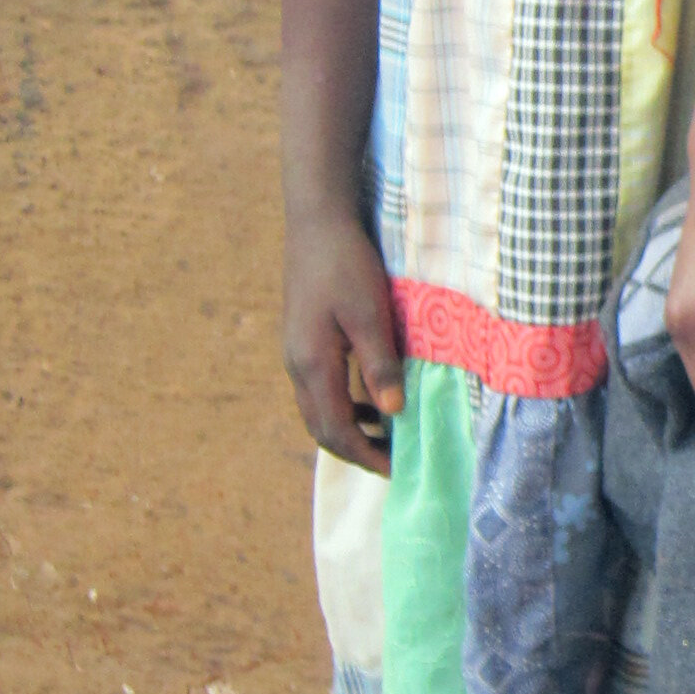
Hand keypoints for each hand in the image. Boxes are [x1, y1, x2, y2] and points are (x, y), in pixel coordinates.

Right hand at [283, 208, 404, 474]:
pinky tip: (371, 401)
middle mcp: (298, 366)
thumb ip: (380, 364)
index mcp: (313, 364)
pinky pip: (320, 391)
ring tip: (387, 437)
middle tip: (394, 462)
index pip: (336, 430)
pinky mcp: (303, 342)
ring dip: (349, 430)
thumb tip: (392, 414)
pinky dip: (344, 407)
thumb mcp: (370, 313)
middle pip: (322, 429)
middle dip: (356, 451)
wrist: (316, 224)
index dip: (366, 456)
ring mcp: (296, 354)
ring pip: (318, 411)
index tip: (397, 469)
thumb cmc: (347, 264)